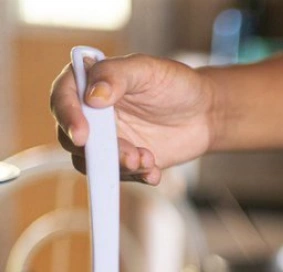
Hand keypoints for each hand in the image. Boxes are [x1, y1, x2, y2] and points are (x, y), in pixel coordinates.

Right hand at [50, 54, 216, 184]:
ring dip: (119, 167)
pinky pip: (119, 177)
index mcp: (88, 84)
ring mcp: (107, 140)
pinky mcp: (124, 161)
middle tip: (131, 154)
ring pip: (95, 163)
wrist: (205, 112)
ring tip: (149, 160)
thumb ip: (116, 75)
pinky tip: (154, 172)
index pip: (63, 99)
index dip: (68, 117)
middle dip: (101, 151)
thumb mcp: (147, 69)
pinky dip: (136, 177)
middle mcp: (91, 115)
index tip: (83, 135)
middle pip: (73, 139)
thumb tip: (92, 96)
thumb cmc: (175, 83)